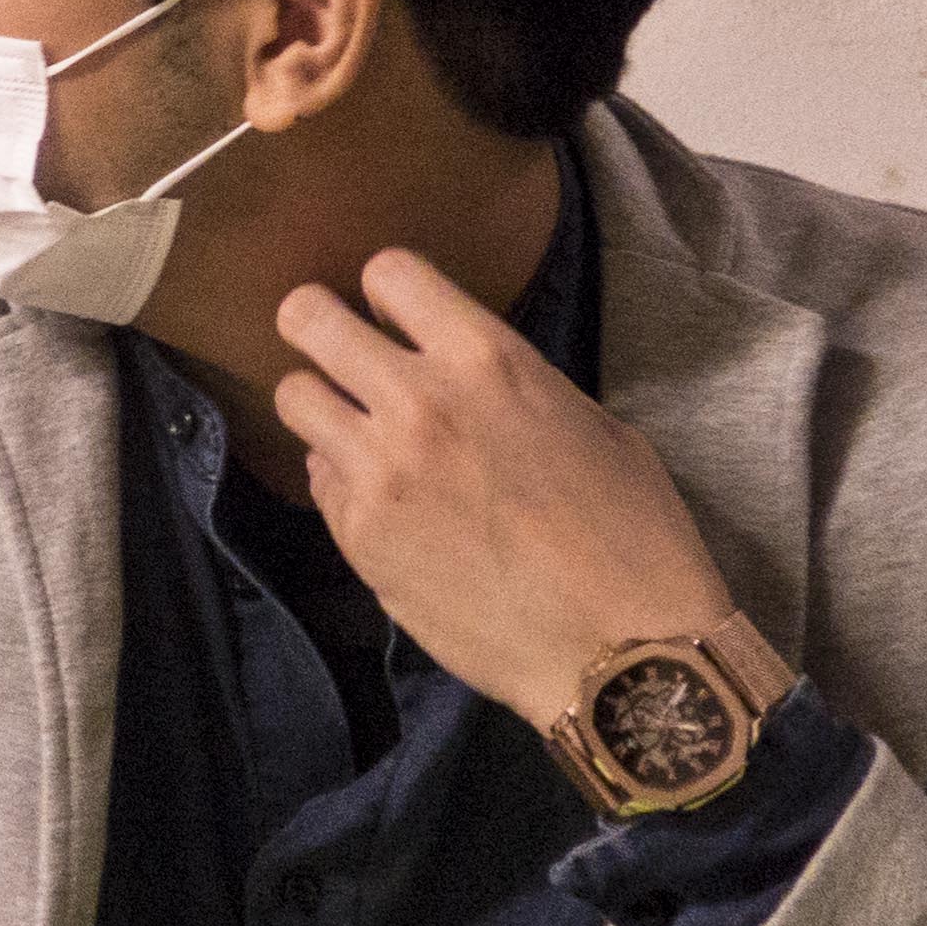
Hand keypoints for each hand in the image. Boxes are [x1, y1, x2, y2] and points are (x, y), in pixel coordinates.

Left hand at [276, 249, 736, 726]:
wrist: (624, 654)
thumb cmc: (633, 537)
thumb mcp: (590, 426)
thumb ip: (507, 385)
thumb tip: (454, 373)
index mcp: (488, 361)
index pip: (389, 271)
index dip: (385, 291)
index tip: (392, 316)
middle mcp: (419, 401)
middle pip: (308, 317)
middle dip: (317, 327)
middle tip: (339, 355)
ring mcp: (378, 468)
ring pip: (292, 396)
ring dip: (322, 408)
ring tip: (357, 433)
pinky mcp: (358, 534)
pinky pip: (318, 480)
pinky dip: (341, 484)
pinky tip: (386, 506)